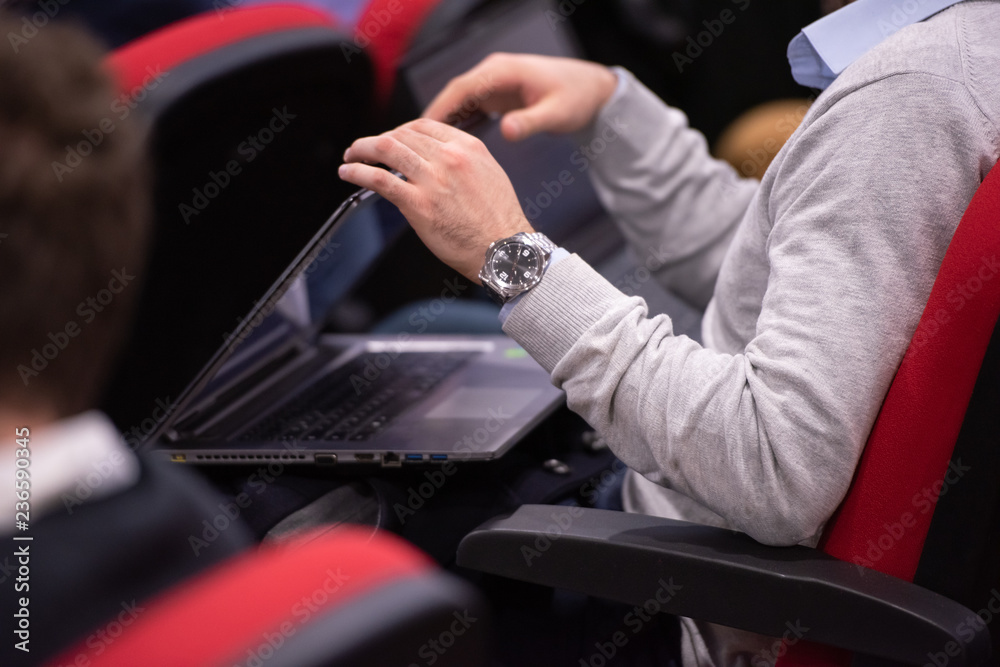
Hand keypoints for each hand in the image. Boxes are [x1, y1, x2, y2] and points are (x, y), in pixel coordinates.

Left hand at [338, 118, 531, 282]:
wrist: (505, 250)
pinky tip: (349, 172)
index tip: (391, 139)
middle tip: (365, 148)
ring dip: (362, 149)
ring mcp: (432, 180)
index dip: (400, 130)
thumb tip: (435, 159)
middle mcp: (449, 158)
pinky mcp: (418, 204)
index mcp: (468, 148)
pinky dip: (358, 172)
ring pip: (386, 149)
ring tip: (352, 156)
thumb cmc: (499, 222)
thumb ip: (463, 162)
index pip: (424, 125)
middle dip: (378, 139)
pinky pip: (380, 180)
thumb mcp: (489, 175)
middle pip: (401, 134)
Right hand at [423, 53, 617, 141]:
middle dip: (431, 118)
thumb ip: (531, 123)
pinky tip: (444, 144)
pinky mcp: (496, 93)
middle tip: (409, 143)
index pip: (461, 89)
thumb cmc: (577, 98)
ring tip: (420, 148)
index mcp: (503, 71)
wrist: (591, 89)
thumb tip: (507, 131)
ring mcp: (494, 82)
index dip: (438, 110)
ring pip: (457, 101)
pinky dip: (455, 123)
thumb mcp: (556, 114)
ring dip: (440, 122)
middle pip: (452, 94)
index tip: (419, 131)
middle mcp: (494, 73)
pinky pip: (468, 107)